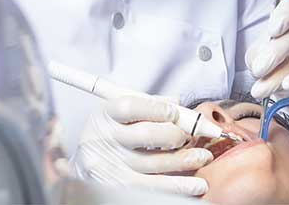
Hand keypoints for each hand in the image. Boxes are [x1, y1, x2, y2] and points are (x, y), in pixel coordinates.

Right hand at [74, 94, 211, 194]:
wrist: (85, 163)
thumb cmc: (108, 133)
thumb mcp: (120, 114)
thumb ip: (148, 105)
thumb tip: (177, 102)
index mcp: (105, 115)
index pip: (131, 107)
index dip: (158, 109)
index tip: (176, 112)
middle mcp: (103, 140)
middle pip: (146, 135)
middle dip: (176, 134)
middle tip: (191, 136)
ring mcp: (108, 165)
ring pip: (154, 163)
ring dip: (184, 160)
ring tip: (203, 157)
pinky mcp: (116, 186)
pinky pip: (152, 187)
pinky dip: (178, 186)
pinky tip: (195, 184)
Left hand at [246, 0, 288, 121]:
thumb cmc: (280, 53)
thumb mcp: (263, 48)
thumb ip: (258, 53)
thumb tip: (257, 63)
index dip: (285, 13)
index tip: (273, 30)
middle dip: (276, 52)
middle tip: (259, 69)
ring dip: (280, 74)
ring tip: (262, 88)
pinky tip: (286, 84)